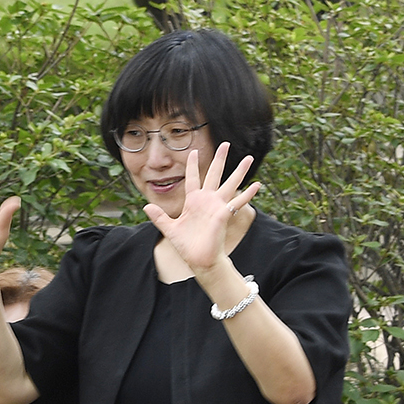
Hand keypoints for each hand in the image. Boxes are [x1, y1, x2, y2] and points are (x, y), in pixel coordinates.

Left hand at [143, 145, 258, 273]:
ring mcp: (217, 206)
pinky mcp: (223, 214)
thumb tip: (146, 206)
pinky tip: (257, 185)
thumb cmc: (186, 246)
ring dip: (239, 171)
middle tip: (226, 144)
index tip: (194, 151)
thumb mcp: (169, 228)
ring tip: (249, 158)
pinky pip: (238, 202)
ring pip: (230, 184)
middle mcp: (207, 201)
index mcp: (193, 201)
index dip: (193, 165)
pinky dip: (247, 194)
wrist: (198, 260)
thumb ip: (159, 216)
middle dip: (220, 159)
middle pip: (214, 174)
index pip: (193, 178)